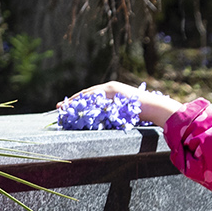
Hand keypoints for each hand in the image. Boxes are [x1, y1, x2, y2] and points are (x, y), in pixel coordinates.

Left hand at [58, 80, 182, 127]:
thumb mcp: (122, 113)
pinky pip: (95, 98)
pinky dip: (84, 103)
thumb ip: (111, 114)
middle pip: (86, 94)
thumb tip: (101, 123)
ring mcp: (111, 89)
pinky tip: (75, 108)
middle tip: (58, 108)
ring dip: (75, 102)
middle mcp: (110, 88)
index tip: (66, 107)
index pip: (91, 96)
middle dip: (72, 102)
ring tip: (63, 109)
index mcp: (112, 91)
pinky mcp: (113, 91)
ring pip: (88, 95)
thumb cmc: (141, 114)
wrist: (154, 108)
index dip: (78, 101)